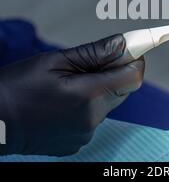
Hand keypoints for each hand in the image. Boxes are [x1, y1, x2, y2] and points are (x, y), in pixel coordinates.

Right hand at [0, 34, 143, 155]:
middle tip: (93, 62)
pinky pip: (96, 116)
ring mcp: (86, 133)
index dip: (135, 59)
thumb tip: (123, 43)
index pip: (134, 76)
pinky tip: (67, 100)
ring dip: (102, 88)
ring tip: (73, 82)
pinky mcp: (79, 140)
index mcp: (88, 96)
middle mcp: (93, 119)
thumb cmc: (18, 87)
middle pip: (124, 89)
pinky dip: (90, 104)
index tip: (129, 49)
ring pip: (110, 102)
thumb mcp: (54, 61)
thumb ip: (94, 53)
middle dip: (116, 72)